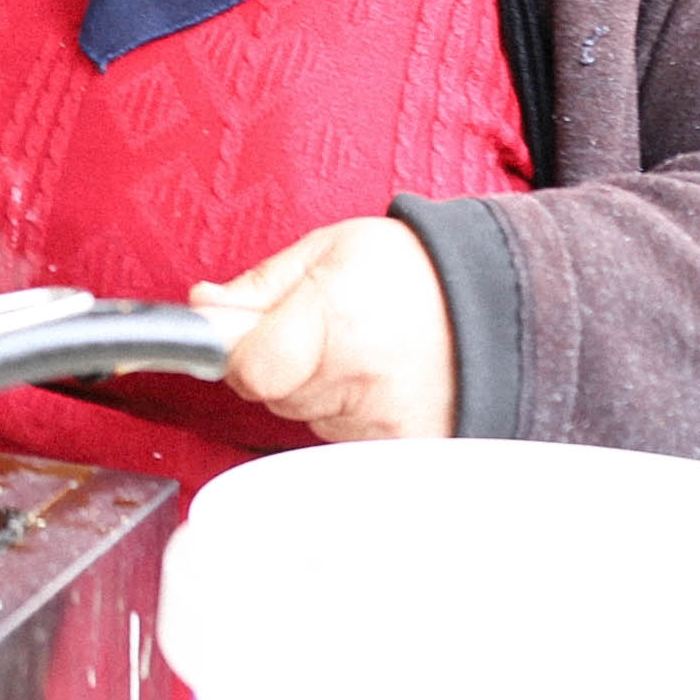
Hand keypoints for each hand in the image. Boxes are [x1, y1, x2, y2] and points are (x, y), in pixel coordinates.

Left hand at [193, 216, 456, 442]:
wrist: (497, 300)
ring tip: (358, 350)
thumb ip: (258, 285)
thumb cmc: (411, 270)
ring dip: (317, 390)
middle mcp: (358, 381)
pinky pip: (345, 438)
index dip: (238, 349)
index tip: (245, 332)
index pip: (249, 369)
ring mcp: (384, 422)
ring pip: (308, 417)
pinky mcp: (404, 448)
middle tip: (320, 331)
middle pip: (273, 395)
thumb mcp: (326, 250)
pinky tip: (376, 380)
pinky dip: (349, 413)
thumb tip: (202, 306)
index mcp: (331, 322)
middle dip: (278, 363)